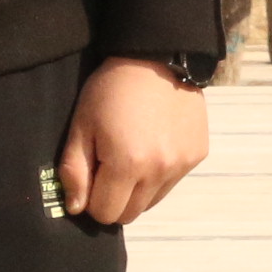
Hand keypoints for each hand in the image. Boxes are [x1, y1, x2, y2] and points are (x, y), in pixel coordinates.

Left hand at [56, 57, 209, 227]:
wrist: (157, 58)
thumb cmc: (111, 90)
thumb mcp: (82, 126)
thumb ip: (75, 171)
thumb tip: (77, 208)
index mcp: (127, 165)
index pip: (105, 213)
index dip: (91, 200)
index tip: (90, 176)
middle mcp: (159, 171)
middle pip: (130, 213)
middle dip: (114, 199)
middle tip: (109, 168)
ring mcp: (182, 165)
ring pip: (152, 202)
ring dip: (138, 189)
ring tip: (132, 155)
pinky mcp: (197, 155)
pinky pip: (172, 182)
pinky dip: (159, 174)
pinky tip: (154, 144)